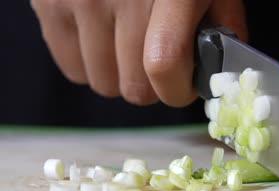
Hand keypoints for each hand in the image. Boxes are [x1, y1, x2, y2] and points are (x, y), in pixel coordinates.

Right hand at [31, 0, 246, 105]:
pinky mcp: (50, 4)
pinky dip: (92, 63)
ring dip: (121, 74)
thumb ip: (224, 25)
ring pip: (103, 84)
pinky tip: (104, 37)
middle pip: (134, 88)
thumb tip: (220, 74)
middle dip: (152, 84)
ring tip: (128, 42)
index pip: (164, 66)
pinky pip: (72, 70)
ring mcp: (81, 0)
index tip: (182, 83)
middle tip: (157, 57)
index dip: (177, 90)